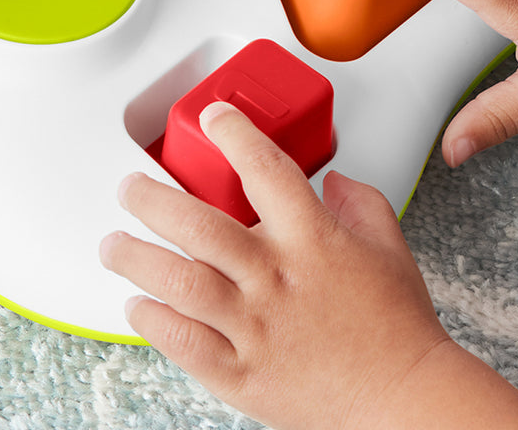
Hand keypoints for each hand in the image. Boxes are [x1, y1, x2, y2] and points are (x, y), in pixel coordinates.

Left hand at [100, 103, 456, 429]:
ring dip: (137, 258)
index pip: (265, 169)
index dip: (235, 134)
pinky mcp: (242, 374)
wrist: (404, 400)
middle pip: (199, 227)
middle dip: (154, 200)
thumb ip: (360, 203)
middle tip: (130, 188)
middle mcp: (276, 278)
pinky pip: (184, 343)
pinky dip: (154, 321)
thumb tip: (333, 181)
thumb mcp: (389, 247)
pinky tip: (137, 305)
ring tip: (113, 244)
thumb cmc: (398, 327)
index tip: (215, 117)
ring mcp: (254, 327)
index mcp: (313, 239)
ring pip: (179, 283)